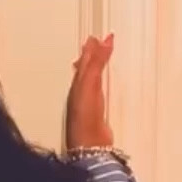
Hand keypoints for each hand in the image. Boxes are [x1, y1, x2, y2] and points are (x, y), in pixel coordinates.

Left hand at [66, 33, 114, 149]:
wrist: (90, 145)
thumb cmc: (85, 118)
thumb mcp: (90, 84)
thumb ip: (97, 63)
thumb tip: (102, 41)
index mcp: (77, 84)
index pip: (85, 60)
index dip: (92, 48)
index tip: (98, 36)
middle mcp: (81, 93)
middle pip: (86, 69)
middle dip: (91, 56)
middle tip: (96, 43)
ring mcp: (90, 104)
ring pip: (93, 81)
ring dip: (96, 69)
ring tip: (101, 59)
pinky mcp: (99, 114)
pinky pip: (101, 93)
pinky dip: (103, 84)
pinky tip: (104, 86)